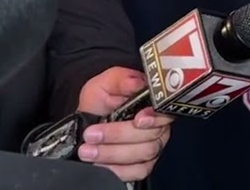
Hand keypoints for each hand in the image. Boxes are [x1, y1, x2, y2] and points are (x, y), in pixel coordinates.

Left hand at [75, 67, 173, 181]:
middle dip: (118, 135)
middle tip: (92, 134)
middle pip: (151, 135)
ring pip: (143, 154)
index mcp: (152, 104)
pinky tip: (100, 163)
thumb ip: (119, 78)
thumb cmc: (98, 105)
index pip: (165, 111)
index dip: (154, 117)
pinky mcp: (143, 166)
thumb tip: (136, 82)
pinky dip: (116, 168)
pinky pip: (137, 171)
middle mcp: (157, 126)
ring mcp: (151, 146)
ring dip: (112, 153)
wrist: (85, 127)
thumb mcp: (103, 85)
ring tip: (88, 149)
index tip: (137, 119)